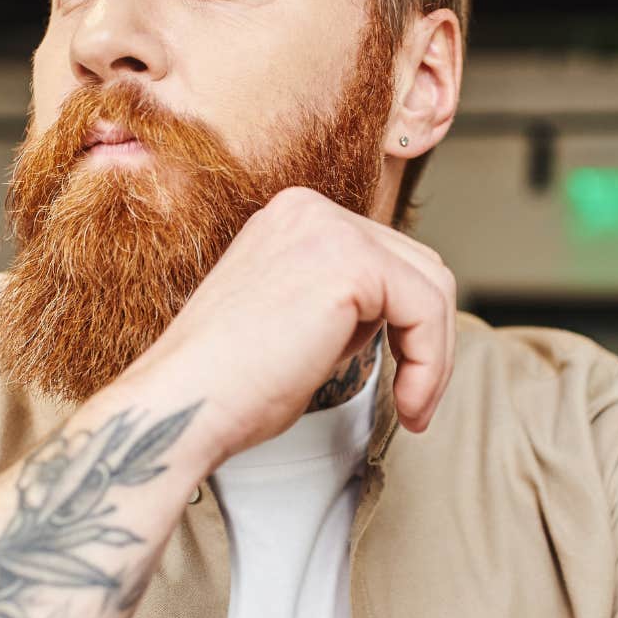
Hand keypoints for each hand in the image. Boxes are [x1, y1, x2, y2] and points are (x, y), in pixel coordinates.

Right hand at [113, 186, 456, 463]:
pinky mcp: (349, 262)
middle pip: (418, 265)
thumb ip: (343, 305)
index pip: (386, 258)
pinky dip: (431, 363)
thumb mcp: (295, 324)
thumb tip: (401, 316)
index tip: (403, 384)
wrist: (183, 406)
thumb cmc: (226, 387)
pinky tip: (408, 401)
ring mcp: (328, 228)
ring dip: (434, 356)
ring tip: (412, 407)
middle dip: (428, 338)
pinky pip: (427, 311)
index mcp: (292, 220)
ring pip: (432, 286)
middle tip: (415, 400)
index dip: (408, 325)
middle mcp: (309, 210)